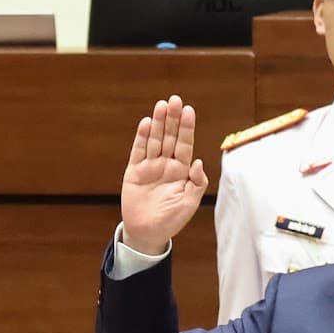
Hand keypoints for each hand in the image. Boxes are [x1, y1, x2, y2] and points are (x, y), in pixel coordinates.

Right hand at [121, 95, 208, 254]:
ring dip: (159, 123)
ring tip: (161, 105)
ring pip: (155, 140)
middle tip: (175, 100)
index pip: (185, 144)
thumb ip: (197, 182)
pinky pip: (138, 151)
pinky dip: (142, 137)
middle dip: (173, 119)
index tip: (189, 110)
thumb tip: (198, 162)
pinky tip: (147, 123)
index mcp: (182, 171)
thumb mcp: (189, 203)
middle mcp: (166, 164)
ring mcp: (150, 166)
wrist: (147, 232)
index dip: (187, 128)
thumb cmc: (171, 219)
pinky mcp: (134, 171)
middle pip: (170, 137)